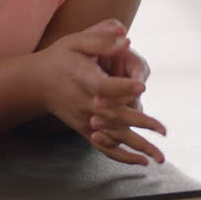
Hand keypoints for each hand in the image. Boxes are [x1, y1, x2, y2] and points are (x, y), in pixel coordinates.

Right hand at [37, 20, 165, 165]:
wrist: (37, 83)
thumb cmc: (60, 58)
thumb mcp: (76, 41)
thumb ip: (100, 38)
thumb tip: (126, 37)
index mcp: (83, 78)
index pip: (104, 86)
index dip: (122, 87)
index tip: (141, 86)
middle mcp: (85, 103)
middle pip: (113, 116)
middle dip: (140, 124)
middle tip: (163, 130)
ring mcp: (85, 119)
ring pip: (112, 135)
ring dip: (137, 147)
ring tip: (159, 157)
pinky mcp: (85, 129)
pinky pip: (104, 146)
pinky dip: (122, 156)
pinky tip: (141, 162)